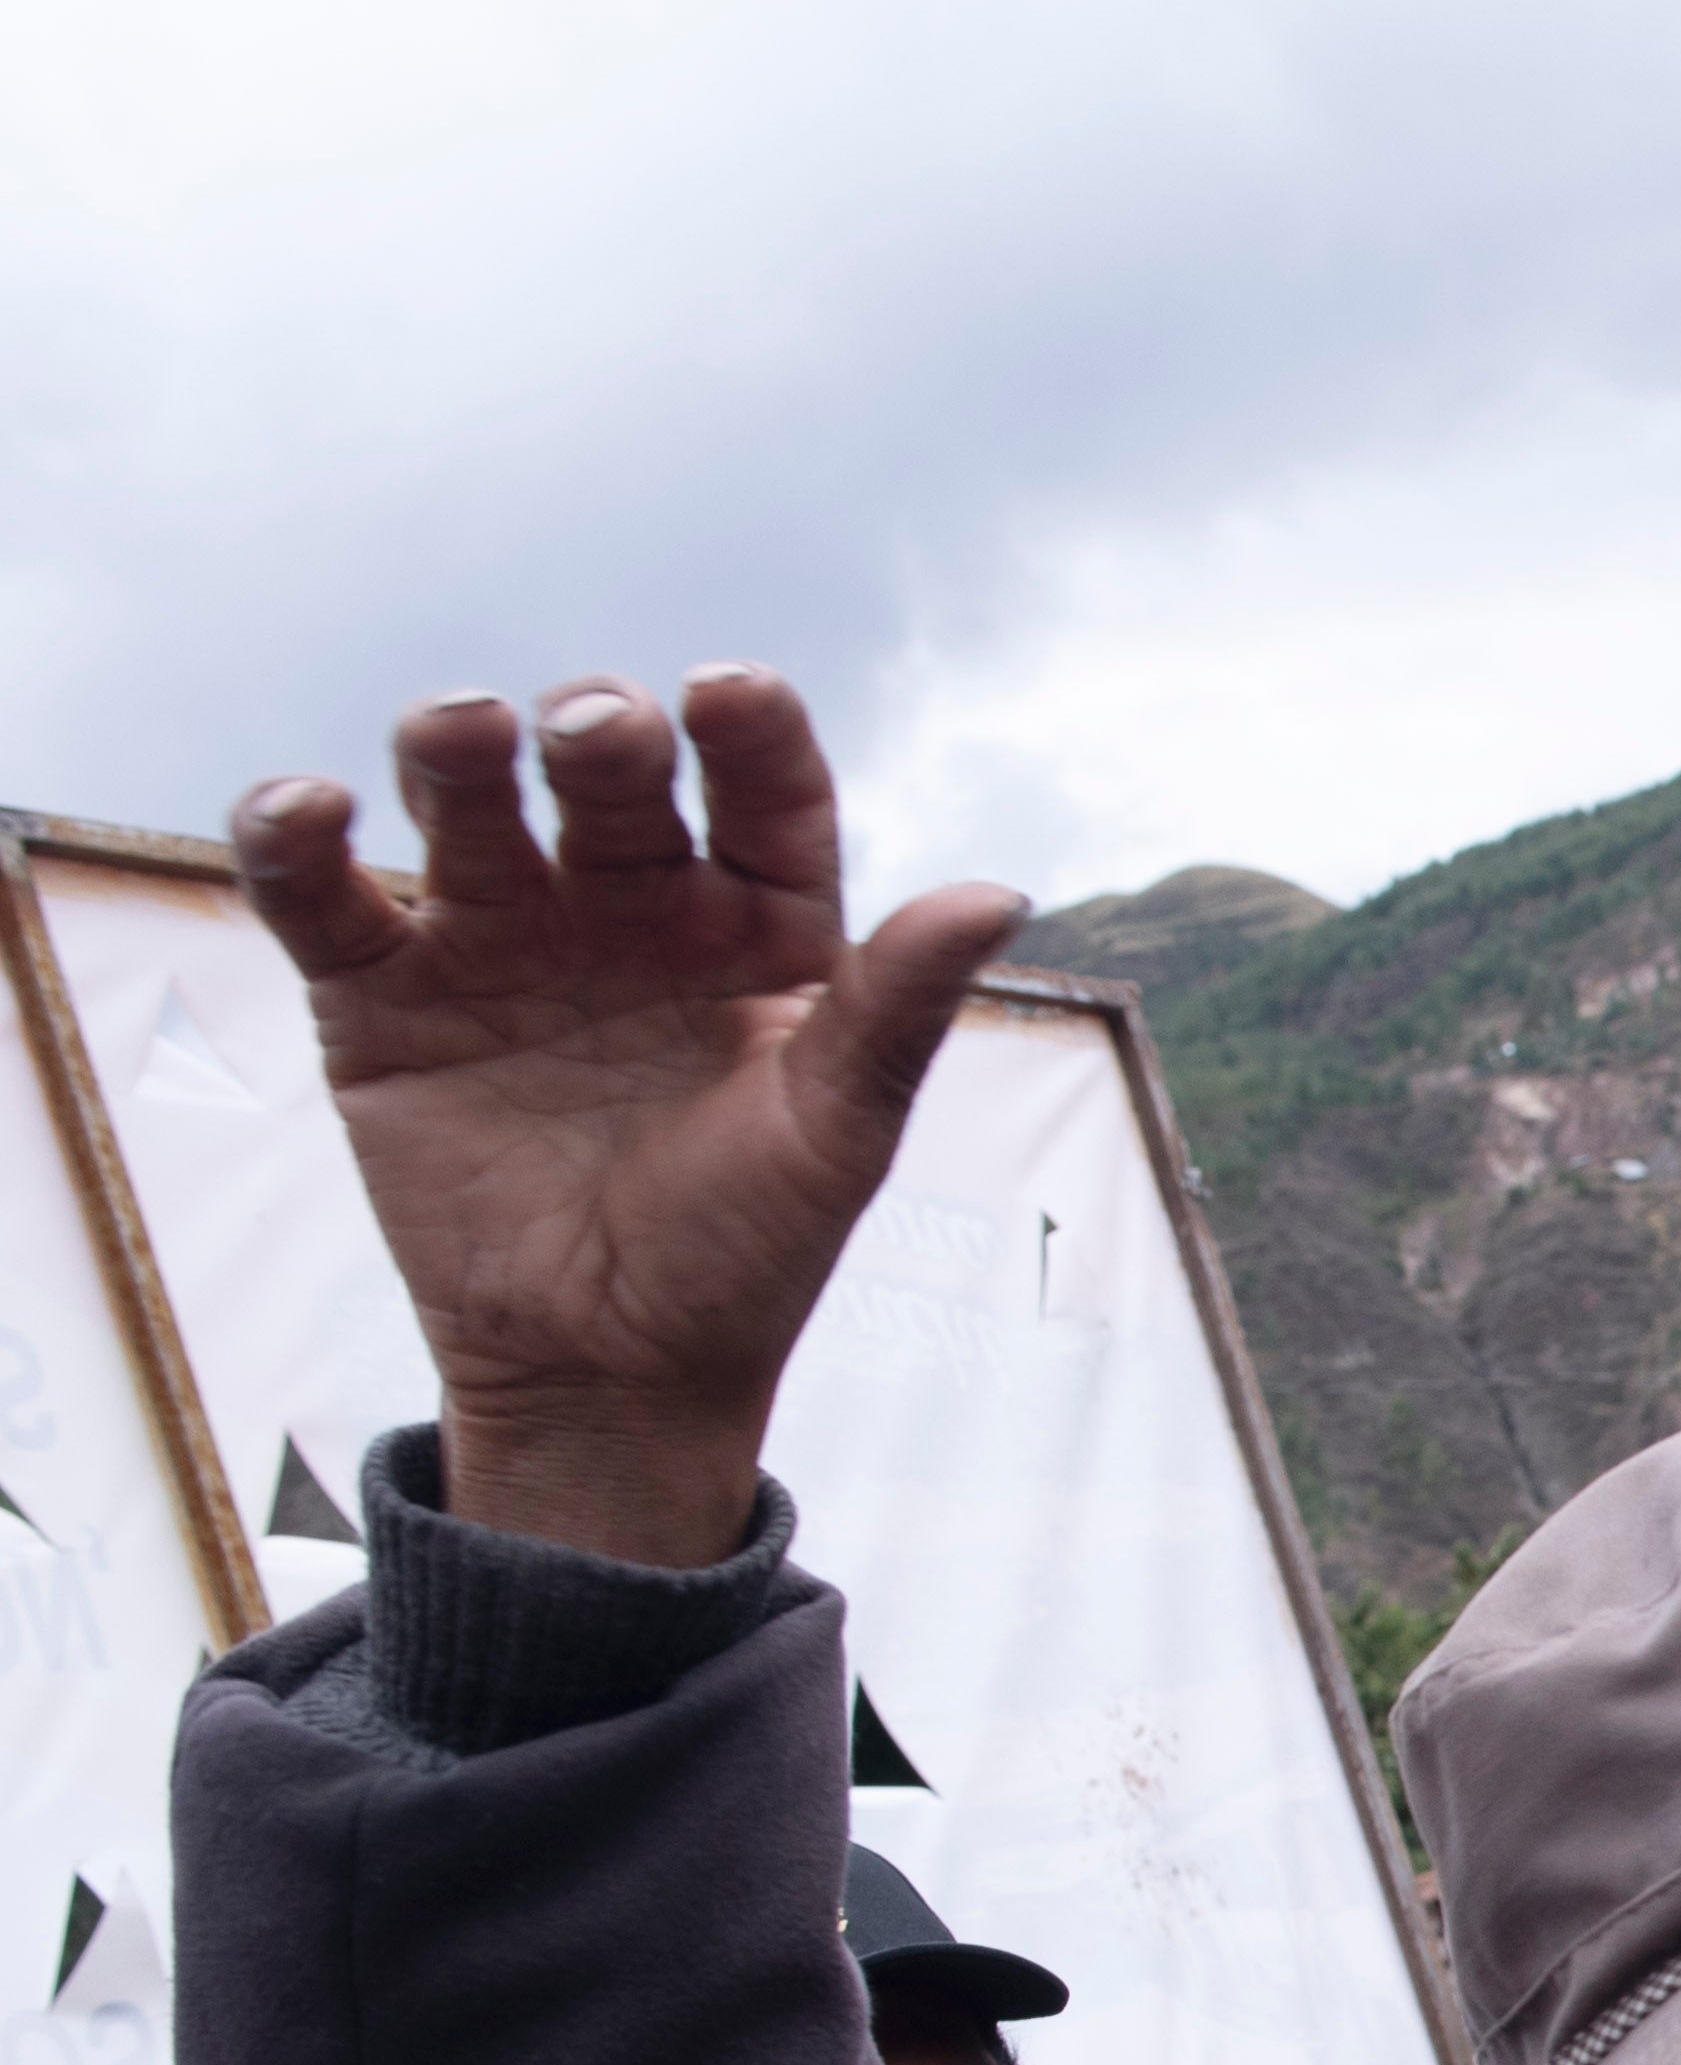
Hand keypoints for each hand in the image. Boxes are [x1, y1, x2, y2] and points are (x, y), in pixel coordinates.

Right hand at [230, 671, 1026, 1567]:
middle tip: (593, 729)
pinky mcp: (381, 995)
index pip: (763, 800)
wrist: (613, 1372)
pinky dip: (295, 840)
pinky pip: (324, 897)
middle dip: (601, 737)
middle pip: (610, 784)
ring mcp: (501, 939)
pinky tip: (310, 809)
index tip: (729, 692)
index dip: (749, 737)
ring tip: (462, 732)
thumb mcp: (835, 1132)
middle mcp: (628, 909)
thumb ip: (900, 1008)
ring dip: (456, 752)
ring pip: (469, 805)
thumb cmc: (748, 1251)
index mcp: (754, 927)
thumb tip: (1001, 891)